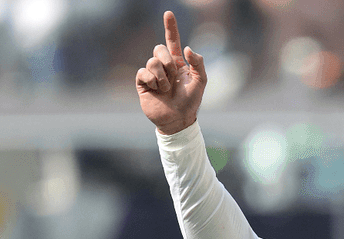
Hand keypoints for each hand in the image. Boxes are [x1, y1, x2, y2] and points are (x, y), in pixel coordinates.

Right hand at [135, 11, 206, 134]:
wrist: (178, 119)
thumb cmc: (191, 102)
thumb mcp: (201, 82)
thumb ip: (198, 63)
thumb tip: (186, 48)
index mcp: (178, 63)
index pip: (173, 41)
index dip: (170, 27)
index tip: (168, 13)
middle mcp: (164, 66)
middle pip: (159, 49)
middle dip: (168, 62)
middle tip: (174, 77)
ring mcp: (152, 74)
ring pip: (152, 61)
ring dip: (162, 76)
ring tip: (166, 89)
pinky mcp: (143, 83)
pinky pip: (143, 72)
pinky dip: (152, 80)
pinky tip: (157, 90)